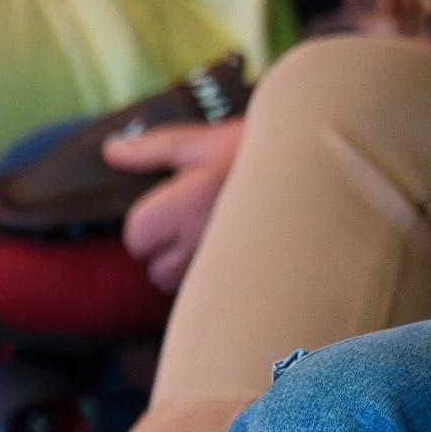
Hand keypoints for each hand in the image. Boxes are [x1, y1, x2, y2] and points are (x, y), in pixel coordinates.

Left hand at [109, 116, 247, 293]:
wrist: (319, 167)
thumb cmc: (257, 149)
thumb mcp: (202, 141)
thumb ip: (151, 149)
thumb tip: (111, 152)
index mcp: (185, 204)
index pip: (138, 236)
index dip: (144, 225)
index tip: (162, 211)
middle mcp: (204, 241)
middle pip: (158, 273)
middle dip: (163, 255)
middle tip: (184, 230)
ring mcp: (229, 264)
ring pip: (188, 288)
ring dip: (189, 271)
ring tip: (208, 245)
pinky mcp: (253, 278)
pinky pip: (217, 291)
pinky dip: (216, 279)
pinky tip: (232, 257)